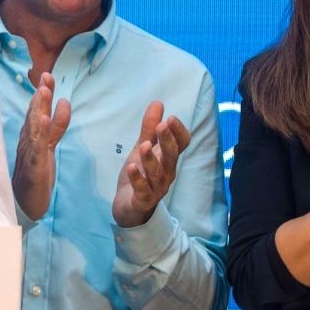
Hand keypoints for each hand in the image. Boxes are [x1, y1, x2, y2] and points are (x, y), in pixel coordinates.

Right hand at [13, 73, 70, 219]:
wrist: (25, 202)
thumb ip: (57, 125)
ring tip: (44, 92)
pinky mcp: (34, 167)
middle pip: (35, 114)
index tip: (47, 76)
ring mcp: (30, 153)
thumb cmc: (36, 171)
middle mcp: (28, 140)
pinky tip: (45, 122)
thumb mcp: (49, 144)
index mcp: (31, 134)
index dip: (42, 93)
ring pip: (34, 128)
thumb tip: (64, 101)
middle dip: (41, 95)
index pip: (38, 110)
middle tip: (46, 76)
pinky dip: (41, 135)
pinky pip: (38, 149)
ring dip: (39, 109)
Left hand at [111, 102, 188, 227]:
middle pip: (172, 156)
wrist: (128, 208)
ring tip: (144, 145)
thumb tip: (158, 102)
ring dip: (151, 159)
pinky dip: (137, 179)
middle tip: (163, 125)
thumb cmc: (139, 175)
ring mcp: (156, 188)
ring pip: (157, 173)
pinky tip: (131, 167)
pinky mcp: (143, 200)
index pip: (181, 144)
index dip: (178, 132)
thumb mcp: (142, 149)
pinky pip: (143, 190)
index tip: (171, 118)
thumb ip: (149, 128)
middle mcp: (166, 173)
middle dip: (168, 141)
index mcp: (168, 159)